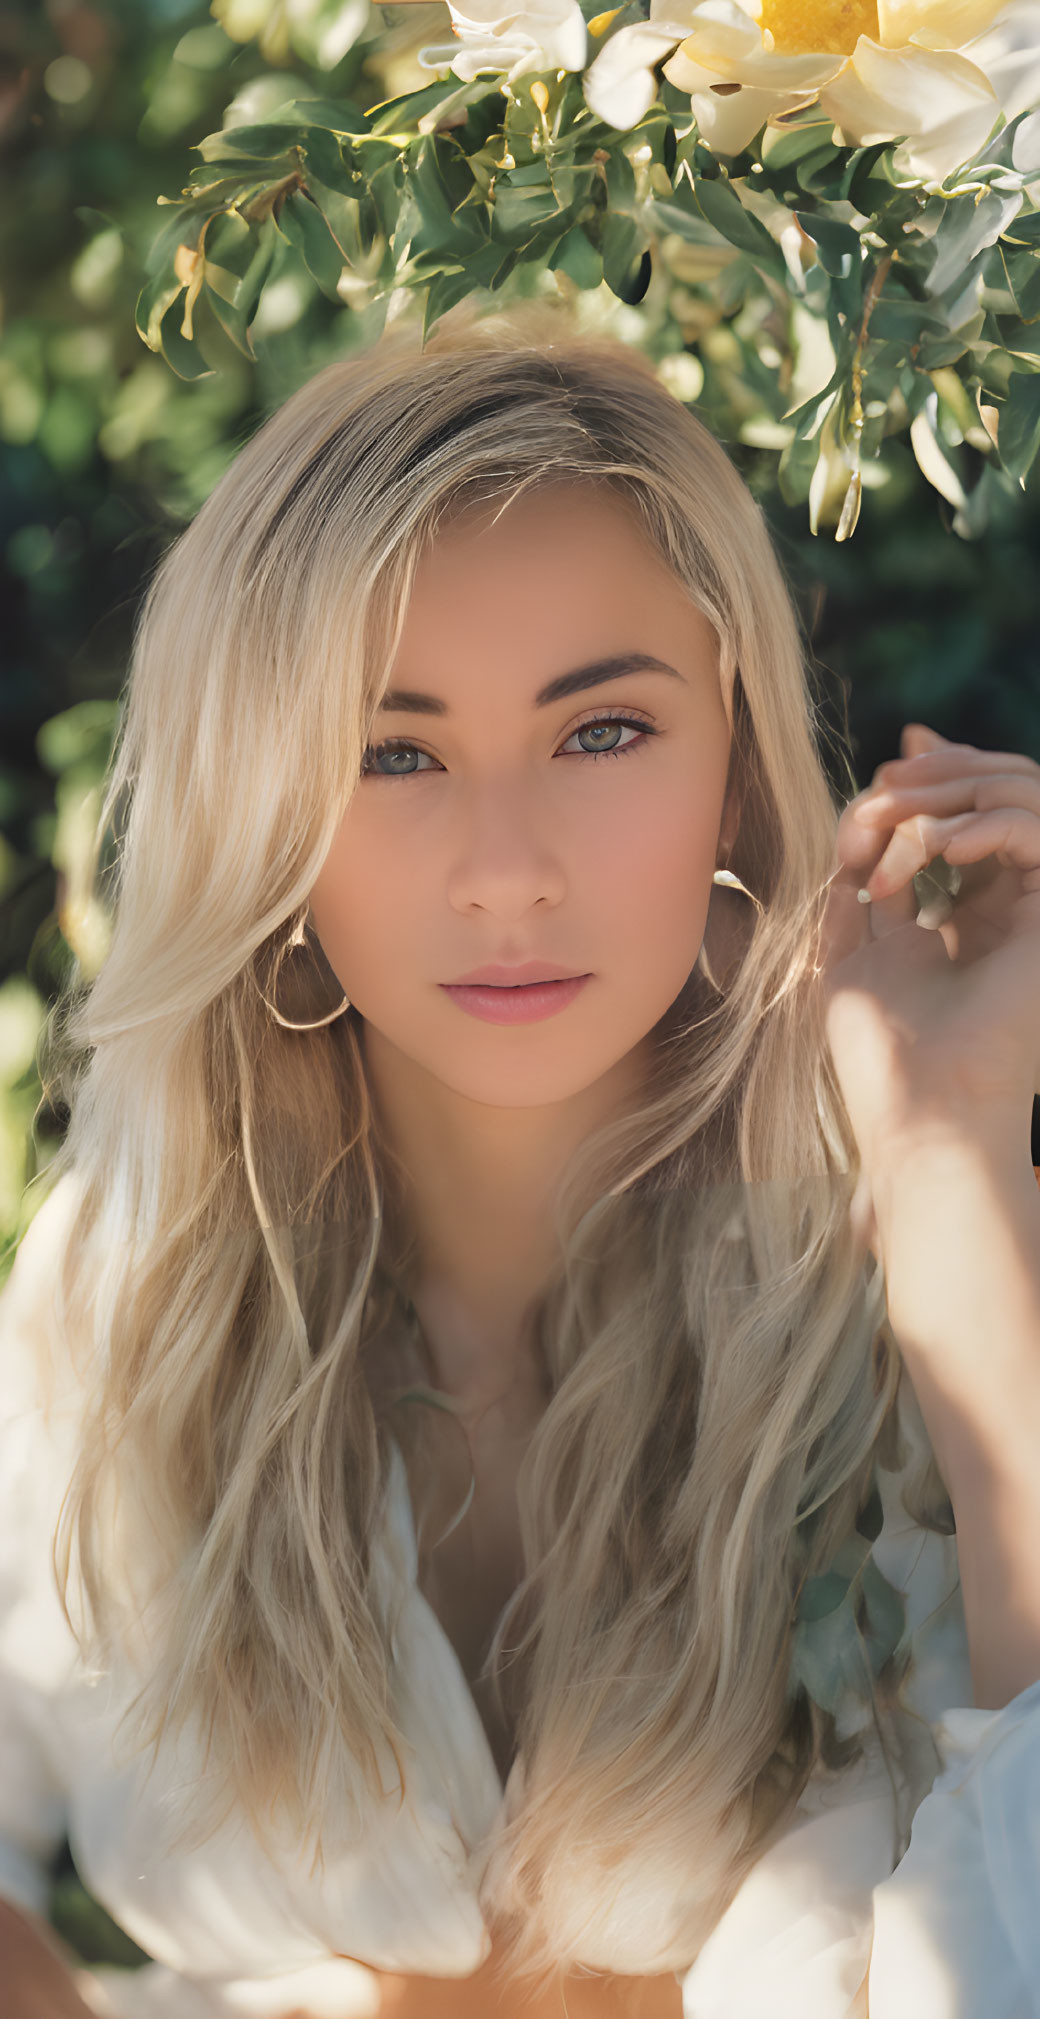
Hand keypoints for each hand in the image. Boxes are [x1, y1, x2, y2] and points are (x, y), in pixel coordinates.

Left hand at [818, 721, 1039, 1178]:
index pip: (966, 817)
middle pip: (997, 793)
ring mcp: (1037, 910)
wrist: (924, 1117)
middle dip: (932, 777)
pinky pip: (1035, 829)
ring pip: (1021, 795)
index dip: (929, 783)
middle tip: (876, 794)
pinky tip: (936, 850)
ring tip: (891, 822)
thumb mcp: (853, 955)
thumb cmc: (885, 1056)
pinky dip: (982, 821)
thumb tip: (858, 819)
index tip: (875, 784)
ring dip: (947, 793)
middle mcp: (1014, 906)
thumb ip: (859, 889)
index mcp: (973, 916)